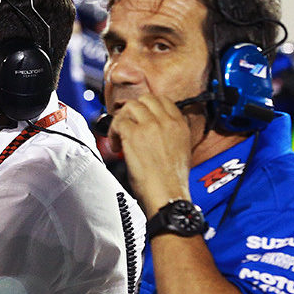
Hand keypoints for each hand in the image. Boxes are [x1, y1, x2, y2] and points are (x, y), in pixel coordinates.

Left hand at [107, 94, 192, 215]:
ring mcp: (150, 126)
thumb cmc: (172, 180)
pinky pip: (118, 122)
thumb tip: (154, 129)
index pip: (163, 101)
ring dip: (121, 120)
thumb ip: (170, 133)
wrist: (168, 194)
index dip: (148, 107)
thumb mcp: (181, 149)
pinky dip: (113, 133)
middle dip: (133, 110)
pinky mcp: (134, 134)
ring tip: (120, 136)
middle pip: (145, 99)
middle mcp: (167, 121)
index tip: (139, 117)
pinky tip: (116, 147)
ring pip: (130, 106)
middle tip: (127, 125)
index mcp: (180, 125)